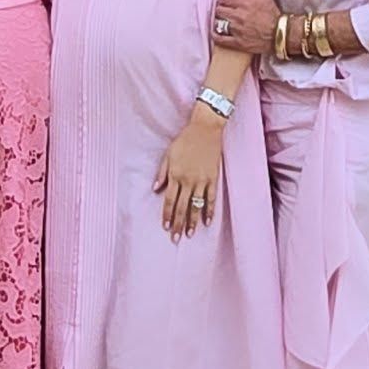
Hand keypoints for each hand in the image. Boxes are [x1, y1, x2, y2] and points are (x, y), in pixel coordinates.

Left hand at [153, 105, 223, 239]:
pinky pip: (211, 198)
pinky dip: (209, 210)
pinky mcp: (213, 178)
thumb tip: (155, 189)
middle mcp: (188, 180)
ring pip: (196, 205)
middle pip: (182, 207)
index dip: (167, 215)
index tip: (166, 227)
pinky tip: (207, 221)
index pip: (170, 200)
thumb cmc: (184, 140)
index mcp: (176, 175)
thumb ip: (162, 173)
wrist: (205, 129)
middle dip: (178, 224)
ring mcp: (202, 180)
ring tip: (190, 234)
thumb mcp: (168, 154)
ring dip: (192, 221)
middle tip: (176, 239)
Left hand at [212, 0, 279, 55]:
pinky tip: (216, 32)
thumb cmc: (273, 13)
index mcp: (245, 3)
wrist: (281, 34)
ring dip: (219, 20)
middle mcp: (239, 16)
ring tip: (223, 20)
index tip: (225, 1)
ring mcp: (237, 30)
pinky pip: (220, 38)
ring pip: (218, 22)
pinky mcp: (238, 43)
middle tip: (224, 10)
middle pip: (219, 9)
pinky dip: (216, 35)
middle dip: (220, 8)